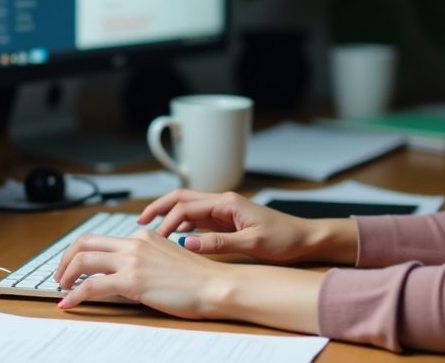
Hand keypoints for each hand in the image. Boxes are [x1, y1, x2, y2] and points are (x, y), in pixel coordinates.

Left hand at [52, 228, 323, 333]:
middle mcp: (134, 243)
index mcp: (144, 236)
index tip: (74, 266)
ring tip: (62, 289)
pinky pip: (92, 286)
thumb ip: (148, 259)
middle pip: (85, 243)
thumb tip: (130, 271)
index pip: (101, 238)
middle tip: (61, 276)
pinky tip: (69, 304)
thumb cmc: (199, 279)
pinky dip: (75, 295)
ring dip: (66, 275)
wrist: (215, 285)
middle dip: (66, 260)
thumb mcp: (169, 259)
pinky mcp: (131, 280)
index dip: (81, 252)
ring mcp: (132, 260)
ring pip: (84, 260)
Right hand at [139, 189, 357, 264]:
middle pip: (182, 199)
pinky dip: (182, 226)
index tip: (155, 238)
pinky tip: (174, 239)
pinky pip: (198, 221)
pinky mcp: (227, 222)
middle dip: (159, 208)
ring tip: (150, 232)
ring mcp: (224, 212)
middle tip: (139, 223)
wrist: (305, 238)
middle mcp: (223, 203)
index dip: (167, 220)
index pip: (186, 206)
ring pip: (188, 209)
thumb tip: (188, 244)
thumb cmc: (284, 239)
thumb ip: (219, 244)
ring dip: (169, 217)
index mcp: (227, 203)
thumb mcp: (252, 244)